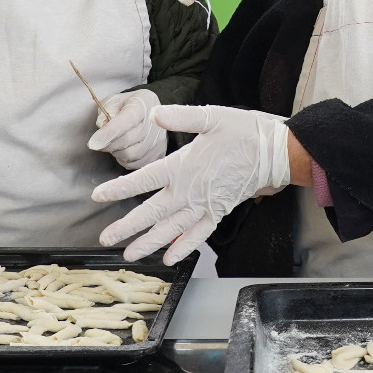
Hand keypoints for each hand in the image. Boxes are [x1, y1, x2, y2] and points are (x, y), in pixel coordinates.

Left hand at [86, 89, 166, 169]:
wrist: (146, 111)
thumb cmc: (127, 106)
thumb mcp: (113, 101)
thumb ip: (106, 111)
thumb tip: (103, 126)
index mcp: (143, 102)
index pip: (126, 121)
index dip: (108, 133)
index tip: (93, 142)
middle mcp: (156, 121)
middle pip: (127, 140)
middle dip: (108, 144)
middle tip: (99, 142)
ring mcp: (159, 138)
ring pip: (131, 154)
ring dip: (116, 152)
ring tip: (113, 145)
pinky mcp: (159, 152)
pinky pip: (137, 164)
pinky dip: (125, 160)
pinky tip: (123, 151)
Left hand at [92, 105, 291, 265]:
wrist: (274, 153)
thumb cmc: (243, 132)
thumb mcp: (212, 117)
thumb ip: (181, 117)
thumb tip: (153, 115)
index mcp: (183, 166)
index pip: (143, 180)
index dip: (119, 188)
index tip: (98, 196)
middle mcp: (190, 190)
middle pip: (152, 212)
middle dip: (127, 227)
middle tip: (106, 239)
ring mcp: (204, 205)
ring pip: (172, 229)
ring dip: (150, 243)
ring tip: (130, 254)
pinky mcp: (218, 212)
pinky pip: (198, 234)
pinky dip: (184, 247)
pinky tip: (170, 258)